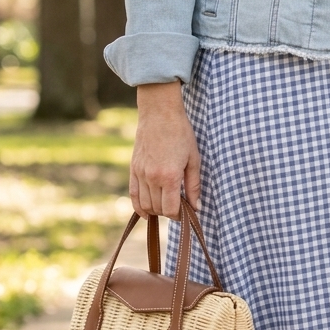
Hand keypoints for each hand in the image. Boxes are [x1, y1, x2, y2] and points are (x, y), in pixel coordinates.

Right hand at [129, 82, 200, 218]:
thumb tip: (196, 207)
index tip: (186, 212)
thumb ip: (194, 186)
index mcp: (169, 176)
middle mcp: (152, 178)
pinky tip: (146, 213)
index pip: (170, 210)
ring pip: (145, 204)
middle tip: (179, 206)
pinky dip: (139, 207)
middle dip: (169, 212)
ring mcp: (140, 173)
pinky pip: (133, 195)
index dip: (179, 215)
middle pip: (158, 208)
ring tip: (166, 205)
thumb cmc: (181, 134)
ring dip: (156, 210)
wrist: (160, 114)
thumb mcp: (193, 160)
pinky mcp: (133, 169)